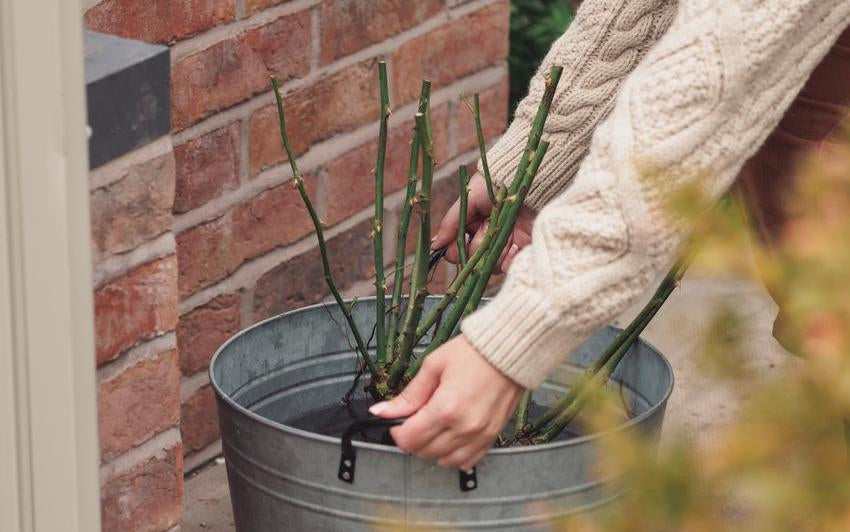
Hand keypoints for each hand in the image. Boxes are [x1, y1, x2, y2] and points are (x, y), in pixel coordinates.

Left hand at [369, 336, 523, 468]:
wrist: (510, 350)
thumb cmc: (474, 353)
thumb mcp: (433, 366)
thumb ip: (408, 395)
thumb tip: (381, 411)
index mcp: (445, 408)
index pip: (409, 440)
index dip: (397, 431)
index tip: (399, 420)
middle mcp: (464, 426)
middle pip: (424, 452)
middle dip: (414, 438)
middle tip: (418, 417)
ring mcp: (480, 434)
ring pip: (445, 460)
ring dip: (433, 448)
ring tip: (435, 426)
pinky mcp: (492, 436)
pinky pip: (468, 460)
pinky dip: (455, 455)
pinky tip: (452, 436)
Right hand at [431, 172, 535, 272]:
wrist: (528, 181)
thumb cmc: (496, 184)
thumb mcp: (468, 199)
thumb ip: (450, 223)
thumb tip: (434, 245)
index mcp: (470, 226)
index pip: (453, 250)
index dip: (453, 251)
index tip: (458, 241)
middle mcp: (484, 239)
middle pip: (469, 261)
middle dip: (476, 247)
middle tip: (486, 229)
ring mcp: (501, 246)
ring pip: (486, 266)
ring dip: (493, 251)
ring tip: (505, 234)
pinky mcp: (519, 252)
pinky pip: (507, 268)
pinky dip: (509, 259)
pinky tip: (514, 244)